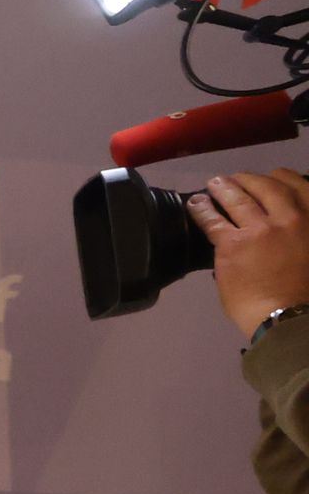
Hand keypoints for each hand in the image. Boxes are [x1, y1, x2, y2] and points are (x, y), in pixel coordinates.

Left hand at [202, 168, 308, 341]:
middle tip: (237, 179)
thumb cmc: (305, 291)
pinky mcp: (233, 243)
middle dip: (250, 180)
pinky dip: (202, 209)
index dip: (280, 178)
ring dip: (224, 188)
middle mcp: (291, 218)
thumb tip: (288, 229)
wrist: (289, 315)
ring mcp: (261, 229)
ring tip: (214, 184)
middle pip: (267, 187)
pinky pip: (212, 220)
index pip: (298, 186)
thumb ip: (301, 234)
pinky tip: (195, 204)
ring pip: (239, 198)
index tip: (271, 177)